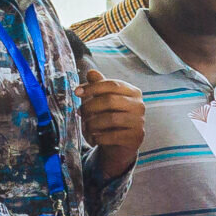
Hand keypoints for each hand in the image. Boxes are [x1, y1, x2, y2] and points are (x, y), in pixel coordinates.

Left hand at [76, 66, 145, 180]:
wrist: (122, 142)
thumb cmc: (112, 117)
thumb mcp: (105, 99)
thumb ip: (99, 86)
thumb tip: (91, 73)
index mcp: (132, 92)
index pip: (112, 85)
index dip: (92, 87)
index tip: (77, 92)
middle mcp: (139, 105)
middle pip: (110, 100)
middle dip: (90, 106)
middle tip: (79, 112)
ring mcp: (139, 122)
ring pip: (111, 119)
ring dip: (93, 123)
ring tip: (86, 126)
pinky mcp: (136, 137)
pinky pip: (113, 136)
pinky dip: (99, 137)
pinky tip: (94, 137)